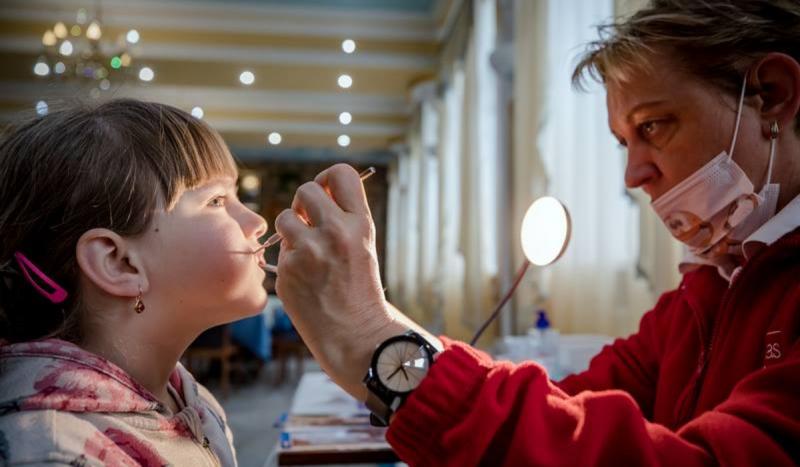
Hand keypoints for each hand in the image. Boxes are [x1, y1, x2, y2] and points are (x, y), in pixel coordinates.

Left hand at [274, 164, 405, 399]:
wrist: (355, 333)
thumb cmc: (359, 289)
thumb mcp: (364, 246)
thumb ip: (343, 217)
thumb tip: (316, 191)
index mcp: (360, 224)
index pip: (341, 174)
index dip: (327, 178)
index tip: (324, 191)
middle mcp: (336, 232)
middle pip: (306, 190)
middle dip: (303, 204)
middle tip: (308, 222)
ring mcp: (309, 251)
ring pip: (284, 218)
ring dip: (290, 231)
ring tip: (306, 253)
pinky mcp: (287, 269)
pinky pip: (279, 250)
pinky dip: (287, 260)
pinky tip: (304, 278)